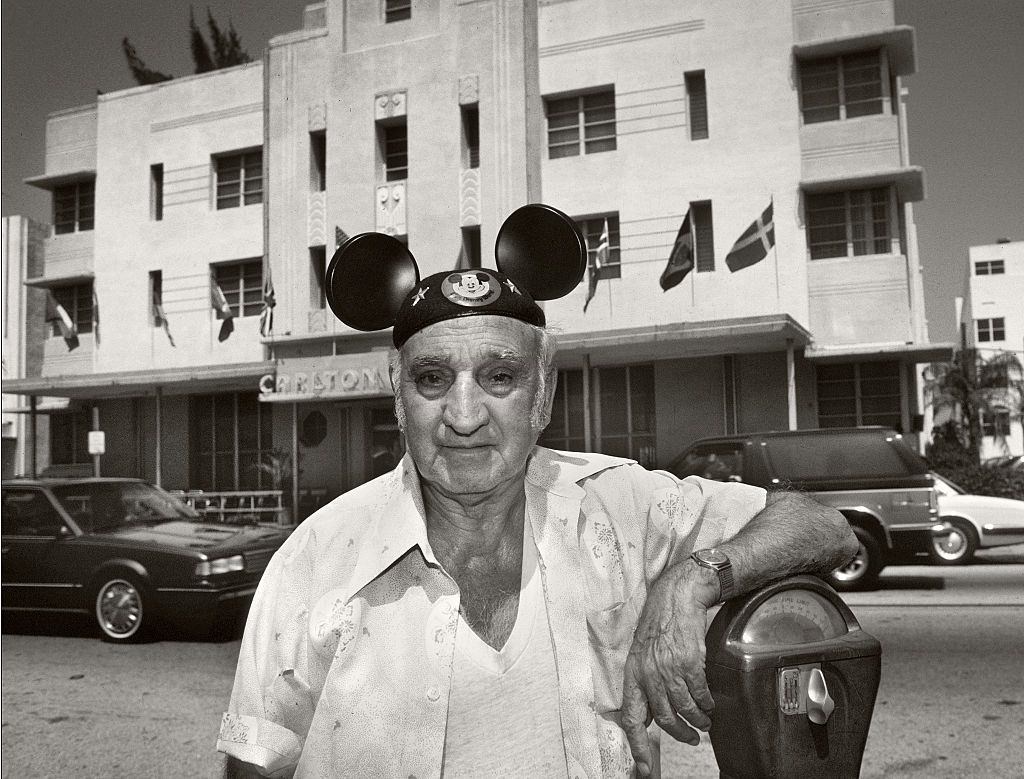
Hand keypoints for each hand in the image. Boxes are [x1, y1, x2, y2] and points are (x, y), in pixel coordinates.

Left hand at [620, 561, 718, 776]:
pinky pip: (700, 694)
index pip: (630, 717)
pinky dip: (706, 703)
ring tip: (704, 722)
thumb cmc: (659, 623)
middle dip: (679, 735)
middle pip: (663, 718)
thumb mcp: (641, 654)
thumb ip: (643, 683)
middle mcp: (648, 673)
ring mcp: (668, 667)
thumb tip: (647, 713)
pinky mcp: (689, 661)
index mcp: (632, 673)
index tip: (644, 767)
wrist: (676, 596)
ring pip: (684, 709)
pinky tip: (709, 704)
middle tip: (690, 739)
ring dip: (697, 721)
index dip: (637, 746)